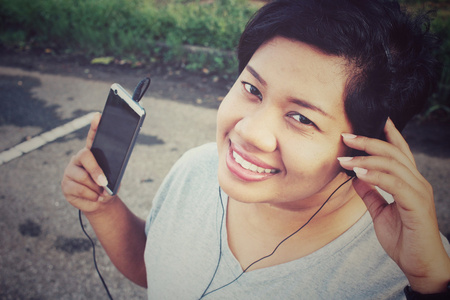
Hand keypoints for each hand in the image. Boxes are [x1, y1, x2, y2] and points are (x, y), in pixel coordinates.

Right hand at [61, 112, 115, 212]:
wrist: (100, 202)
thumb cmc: (108, 187)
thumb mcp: (114, 179)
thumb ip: (111, 176)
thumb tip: (106, 181)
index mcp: (92, 154)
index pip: (92, 137)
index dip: (94, 127)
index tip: (98, 116)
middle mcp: (79, 158)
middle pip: (86, 157)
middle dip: (96, 171)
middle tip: (104, 182)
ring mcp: (70, 171)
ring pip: (82, 177)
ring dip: (95, 189)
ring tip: (101, 194)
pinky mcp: (65, 184)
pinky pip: (78, 189)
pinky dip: (90, 196)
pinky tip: (95, 198)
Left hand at [338, 118, 449, 293]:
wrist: (420, 265)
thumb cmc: (403, 239)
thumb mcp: (380, 212)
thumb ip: (370, 193)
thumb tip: (355, 177)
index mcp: (409, 182)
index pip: (399, 151)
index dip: (387, 133)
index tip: (369, 120)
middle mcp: (417, 182)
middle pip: (393, 152)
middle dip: (368, 141)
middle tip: (345, 136)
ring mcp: (419, 191)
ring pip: (393, 164)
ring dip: (366, 157)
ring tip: (344, 158)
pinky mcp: (417, 204)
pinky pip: (394, 183)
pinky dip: (375, 175)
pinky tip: (359, 172)